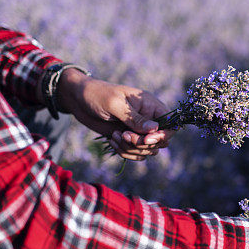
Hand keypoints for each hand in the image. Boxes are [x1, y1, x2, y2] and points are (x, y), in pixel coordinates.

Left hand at [56, 69, 175, 160]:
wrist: (77, 99)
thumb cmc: (97, 94)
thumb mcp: (115, 104)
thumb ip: (135, 118)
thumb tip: (155, 129)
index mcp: (150, 105)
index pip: (171, 124)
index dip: (163, 135)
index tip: (146, 139)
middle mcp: (148, 119)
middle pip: (160, 142)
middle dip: (142, 144)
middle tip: (124, 135)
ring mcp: (138, 130)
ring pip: (147, 151)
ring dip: (130, 149)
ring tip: (114, 136)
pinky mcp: (127, 139)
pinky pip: (134, 154)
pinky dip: (124, 152)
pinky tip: (111, 140)